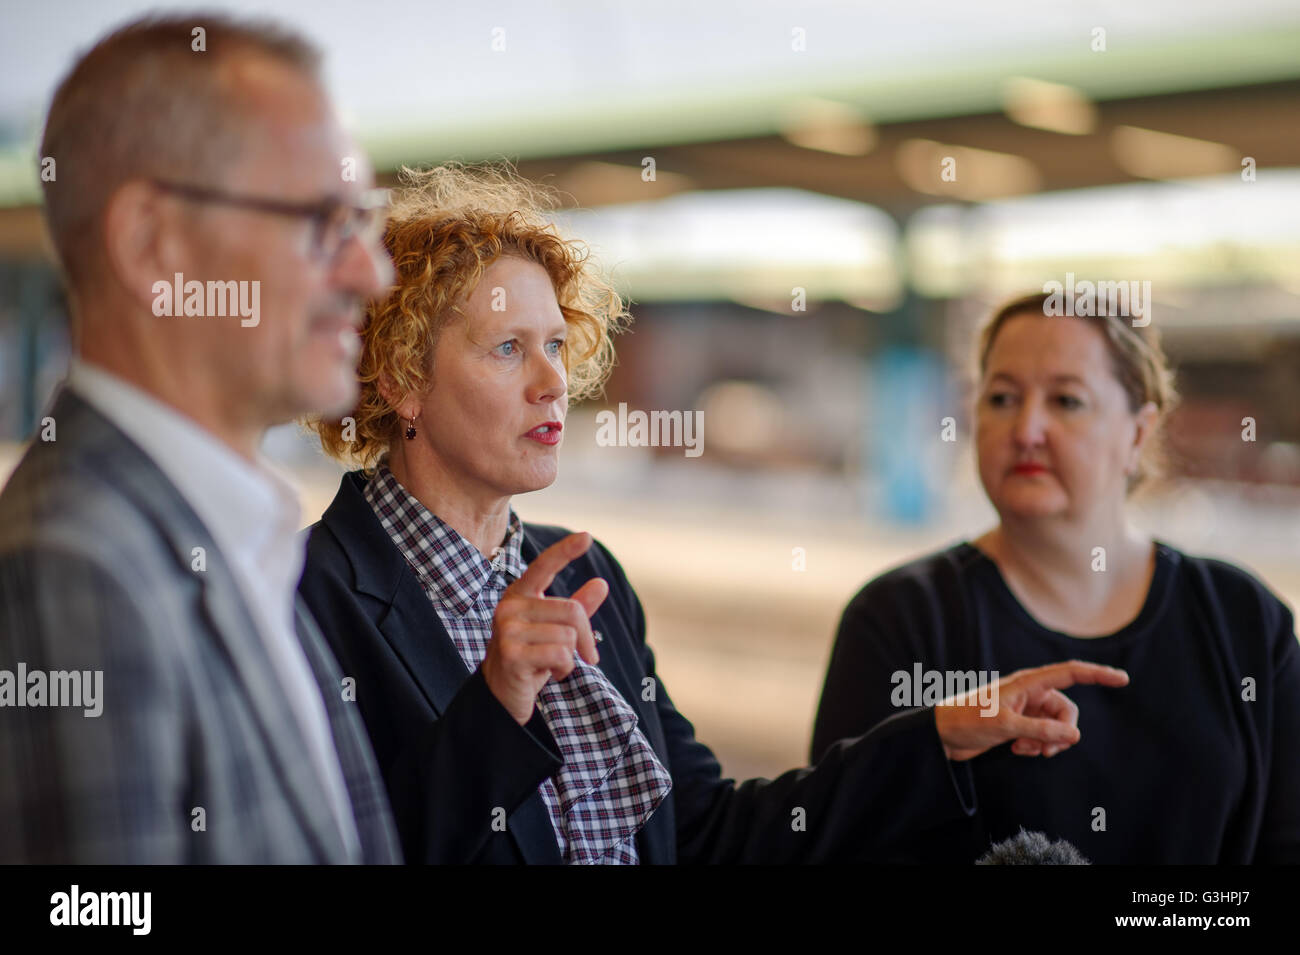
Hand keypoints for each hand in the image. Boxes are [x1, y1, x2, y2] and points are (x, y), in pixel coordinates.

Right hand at [480, 532, 609, 723]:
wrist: (502, 695)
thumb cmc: (531, 658)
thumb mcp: (555, 630)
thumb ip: (577, 607)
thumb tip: (602, 584)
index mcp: (520, 595)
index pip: (543, 566)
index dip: (565, 551)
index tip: (586, 536)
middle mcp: (509, 607)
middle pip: (572, 611)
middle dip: (584, 638)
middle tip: (582, 655)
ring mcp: (507, 630)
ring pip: (568, 636)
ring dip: (570, 657)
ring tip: (550, 664)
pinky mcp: (511, 654)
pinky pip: (561, 655)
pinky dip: (563, 669)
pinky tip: (546, 673)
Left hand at [933, 660, 1128, 760]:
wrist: (940, 734)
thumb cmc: (967, 720)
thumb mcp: (1006, 727)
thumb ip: (1041, 731)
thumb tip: (1075, 736)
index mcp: (1027, 683)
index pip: (1070, 673)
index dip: (1098, 675)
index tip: (1122, 680)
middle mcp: (1029, 693)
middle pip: (1066, 710)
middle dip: (1063, 732)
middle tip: (1046, 749)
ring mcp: (1025, 709)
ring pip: (1056, 726)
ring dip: (1048, 742)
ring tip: (1026, 750)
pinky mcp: (1019, 725)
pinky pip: (1043, 736)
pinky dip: (1036, 746)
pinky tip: (1018, 751)